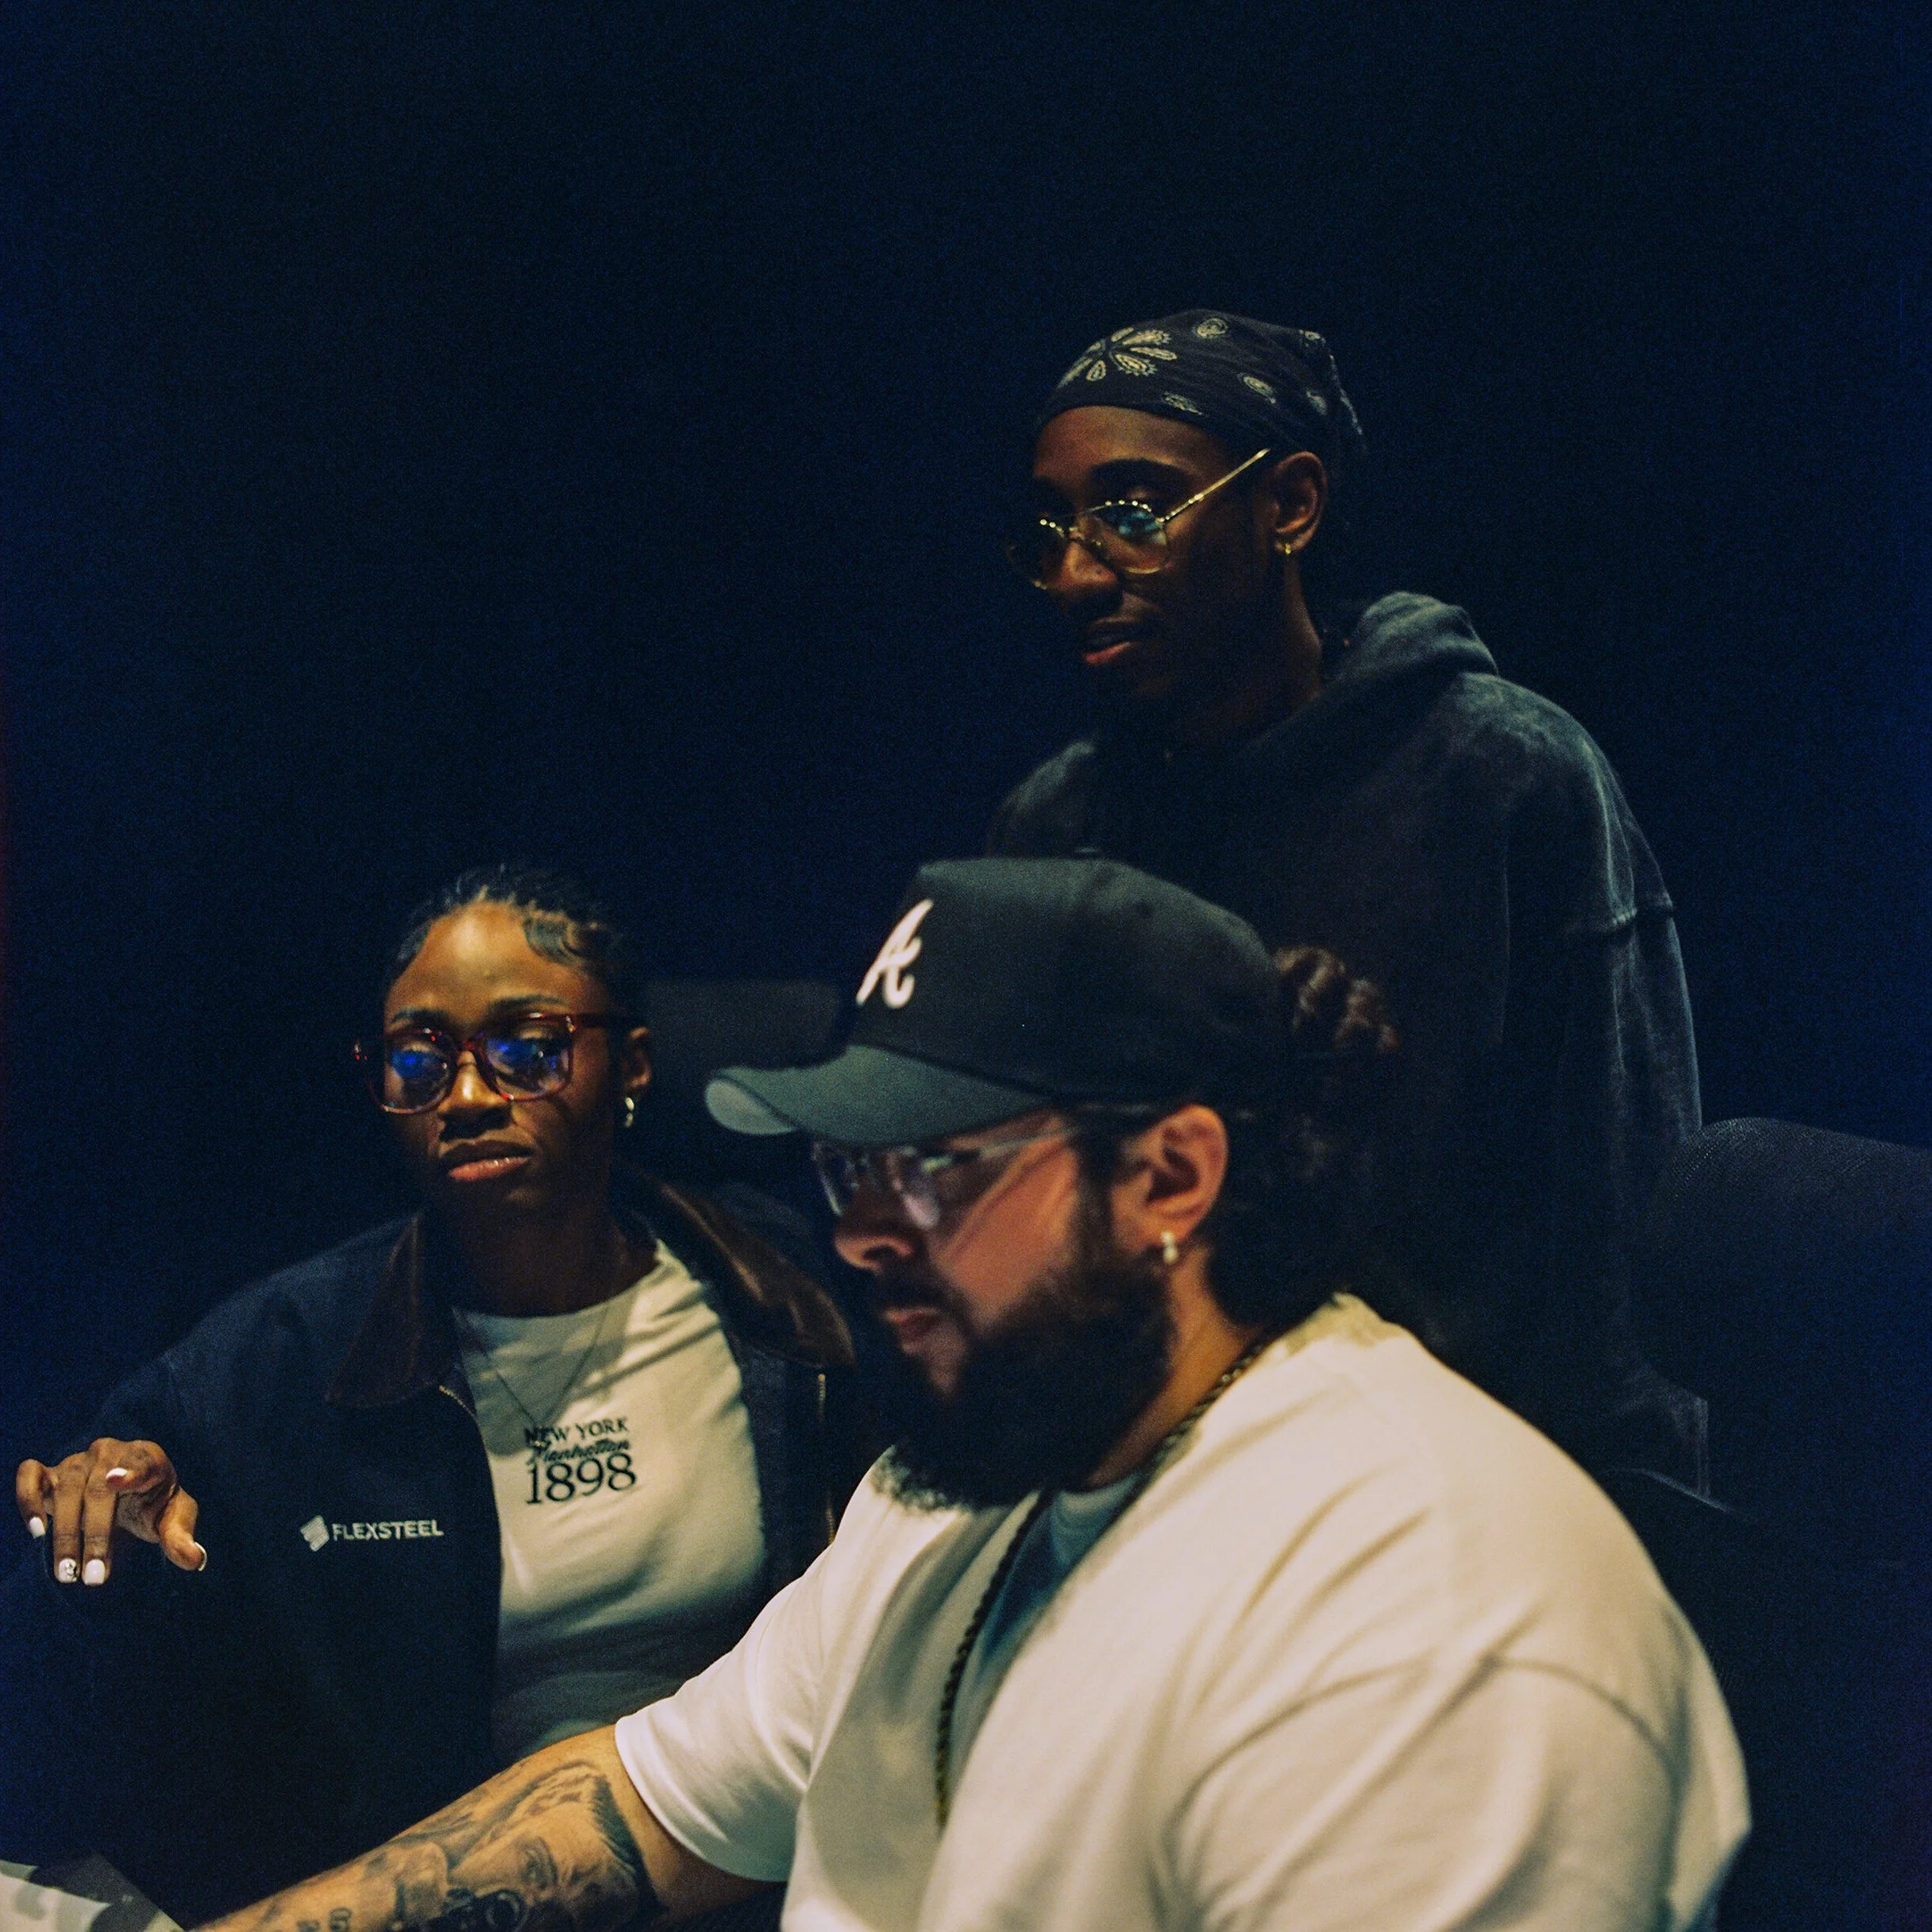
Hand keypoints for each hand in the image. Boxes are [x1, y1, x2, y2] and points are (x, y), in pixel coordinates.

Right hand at [15, 1439, 206, 1584]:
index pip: (144, 1461)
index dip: (132, 1472)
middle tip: (94, 1577)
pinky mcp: (52, 1471)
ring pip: (66, 1488)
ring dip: (65, 1532)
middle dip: (95, 1536)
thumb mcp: (172, 1518)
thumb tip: (194, 1560)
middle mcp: (112, 1452)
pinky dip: (28, 1499)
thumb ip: (181, 1536)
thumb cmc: (154, 1504)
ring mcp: (79, 1460)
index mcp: (149, 1457)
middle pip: (98, 1489)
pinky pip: (31, 1475)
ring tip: (67, 1572)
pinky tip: (37, 1531)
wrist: (127, 1496)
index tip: (115, 1482)